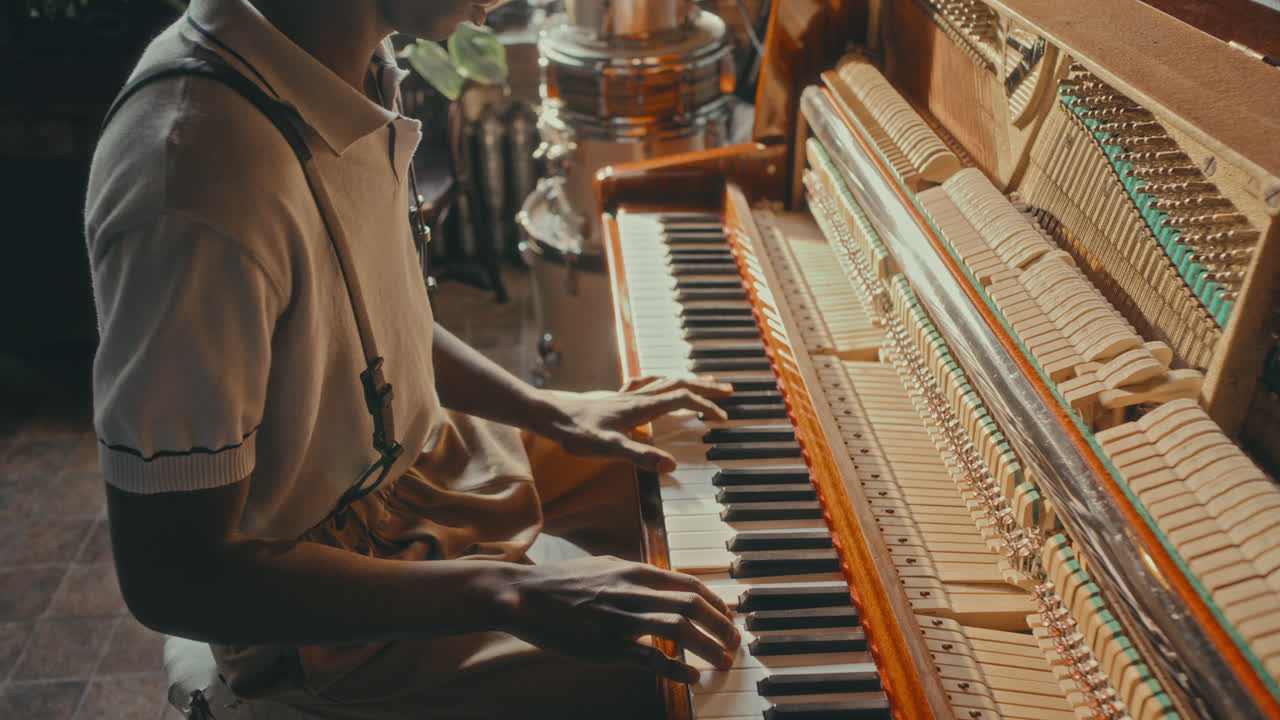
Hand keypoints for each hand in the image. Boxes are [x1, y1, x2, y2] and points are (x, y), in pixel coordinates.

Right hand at [500, 556, 739, 681]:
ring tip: (721, 660)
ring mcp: (619, 619)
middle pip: (691, 605)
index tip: (728, 617)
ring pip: (677, 628)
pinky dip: (675, 668)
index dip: (716, 603)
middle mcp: (631, 591)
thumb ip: (636, 576)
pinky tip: (691, 677)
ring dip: (707, 645)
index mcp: (633, 571)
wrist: (524, 595)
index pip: (688, 584)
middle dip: (721, 625)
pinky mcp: (605, 646)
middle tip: (734, 643)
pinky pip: (648, 657)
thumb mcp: (605, 567)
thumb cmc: (563, 583)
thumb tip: (665, 583)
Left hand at [531, 376, 732, 471]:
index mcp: (642, 407)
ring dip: (687, 381)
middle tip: (727, 391)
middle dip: (705, 386)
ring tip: (703, 384)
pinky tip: (658, 384)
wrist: (550, 415)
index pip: (683, 399)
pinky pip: (646, 382)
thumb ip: (640, 456)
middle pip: (679, 383)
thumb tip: (672, 465)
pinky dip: (661, 381)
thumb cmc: (576, 432)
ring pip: (665, 380)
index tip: (722, 419)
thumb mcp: (609, 448)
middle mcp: (637, 396)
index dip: (705, 406)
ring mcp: (626, 394)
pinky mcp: (615, 397)